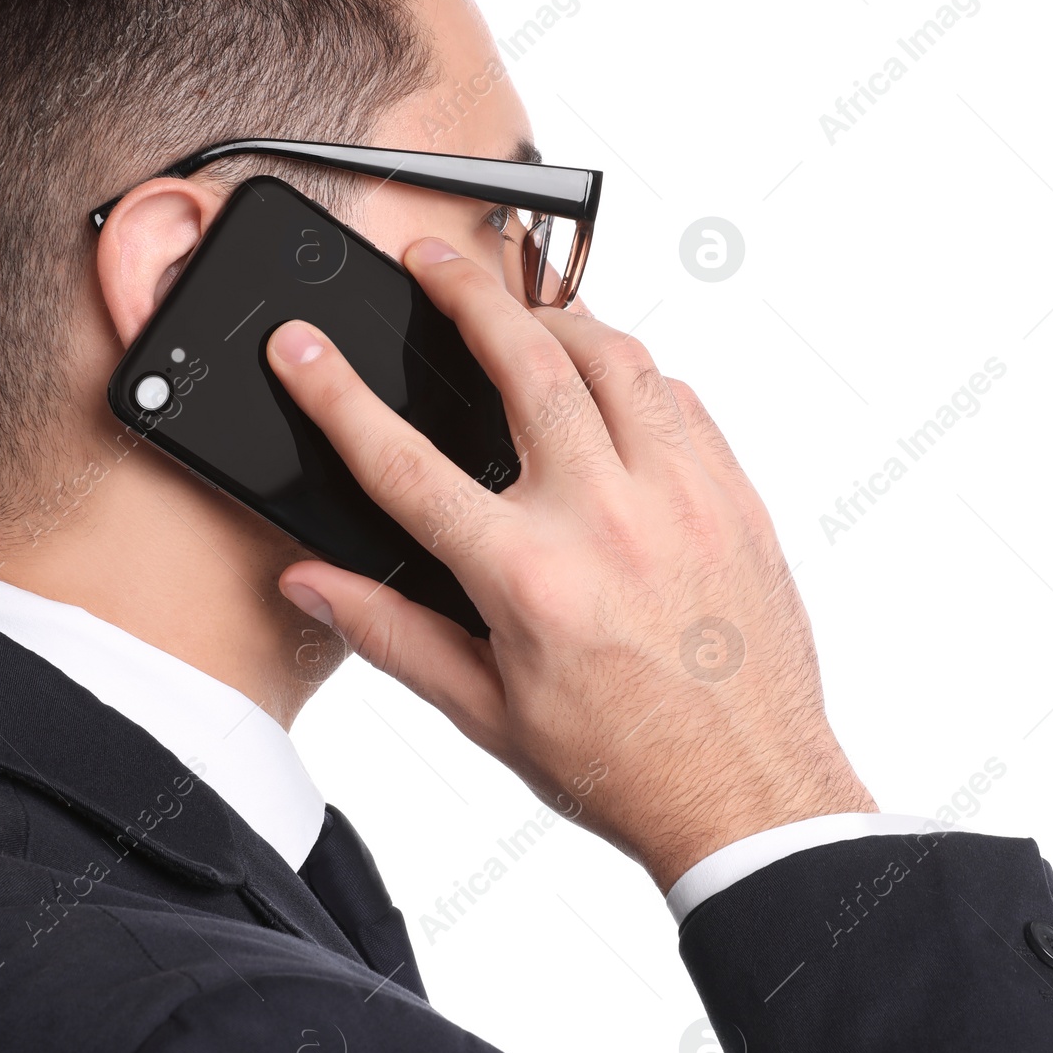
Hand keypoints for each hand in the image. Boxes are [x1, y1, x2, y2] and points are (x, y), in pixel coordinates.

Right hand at [267, 237, 875, 891]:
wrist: (751, 793)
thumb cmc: (622, 763)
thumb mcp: (486, 712)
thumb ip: (391, 634)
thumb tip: (311, 581)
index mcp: (528, 578)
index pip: (404, 463)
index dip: (335, 396)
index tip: (300, 348)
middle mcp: (606, 520)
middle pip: (526, 365)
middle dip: (467, 294)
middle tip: (434, 259)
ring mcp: (681, 498)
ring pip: (617, 360)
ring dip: (559, 317)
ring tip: (522, 304)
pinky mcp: (734, 497)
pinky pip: (679, 401)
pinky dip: (635, 375)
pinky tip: (610, 382)